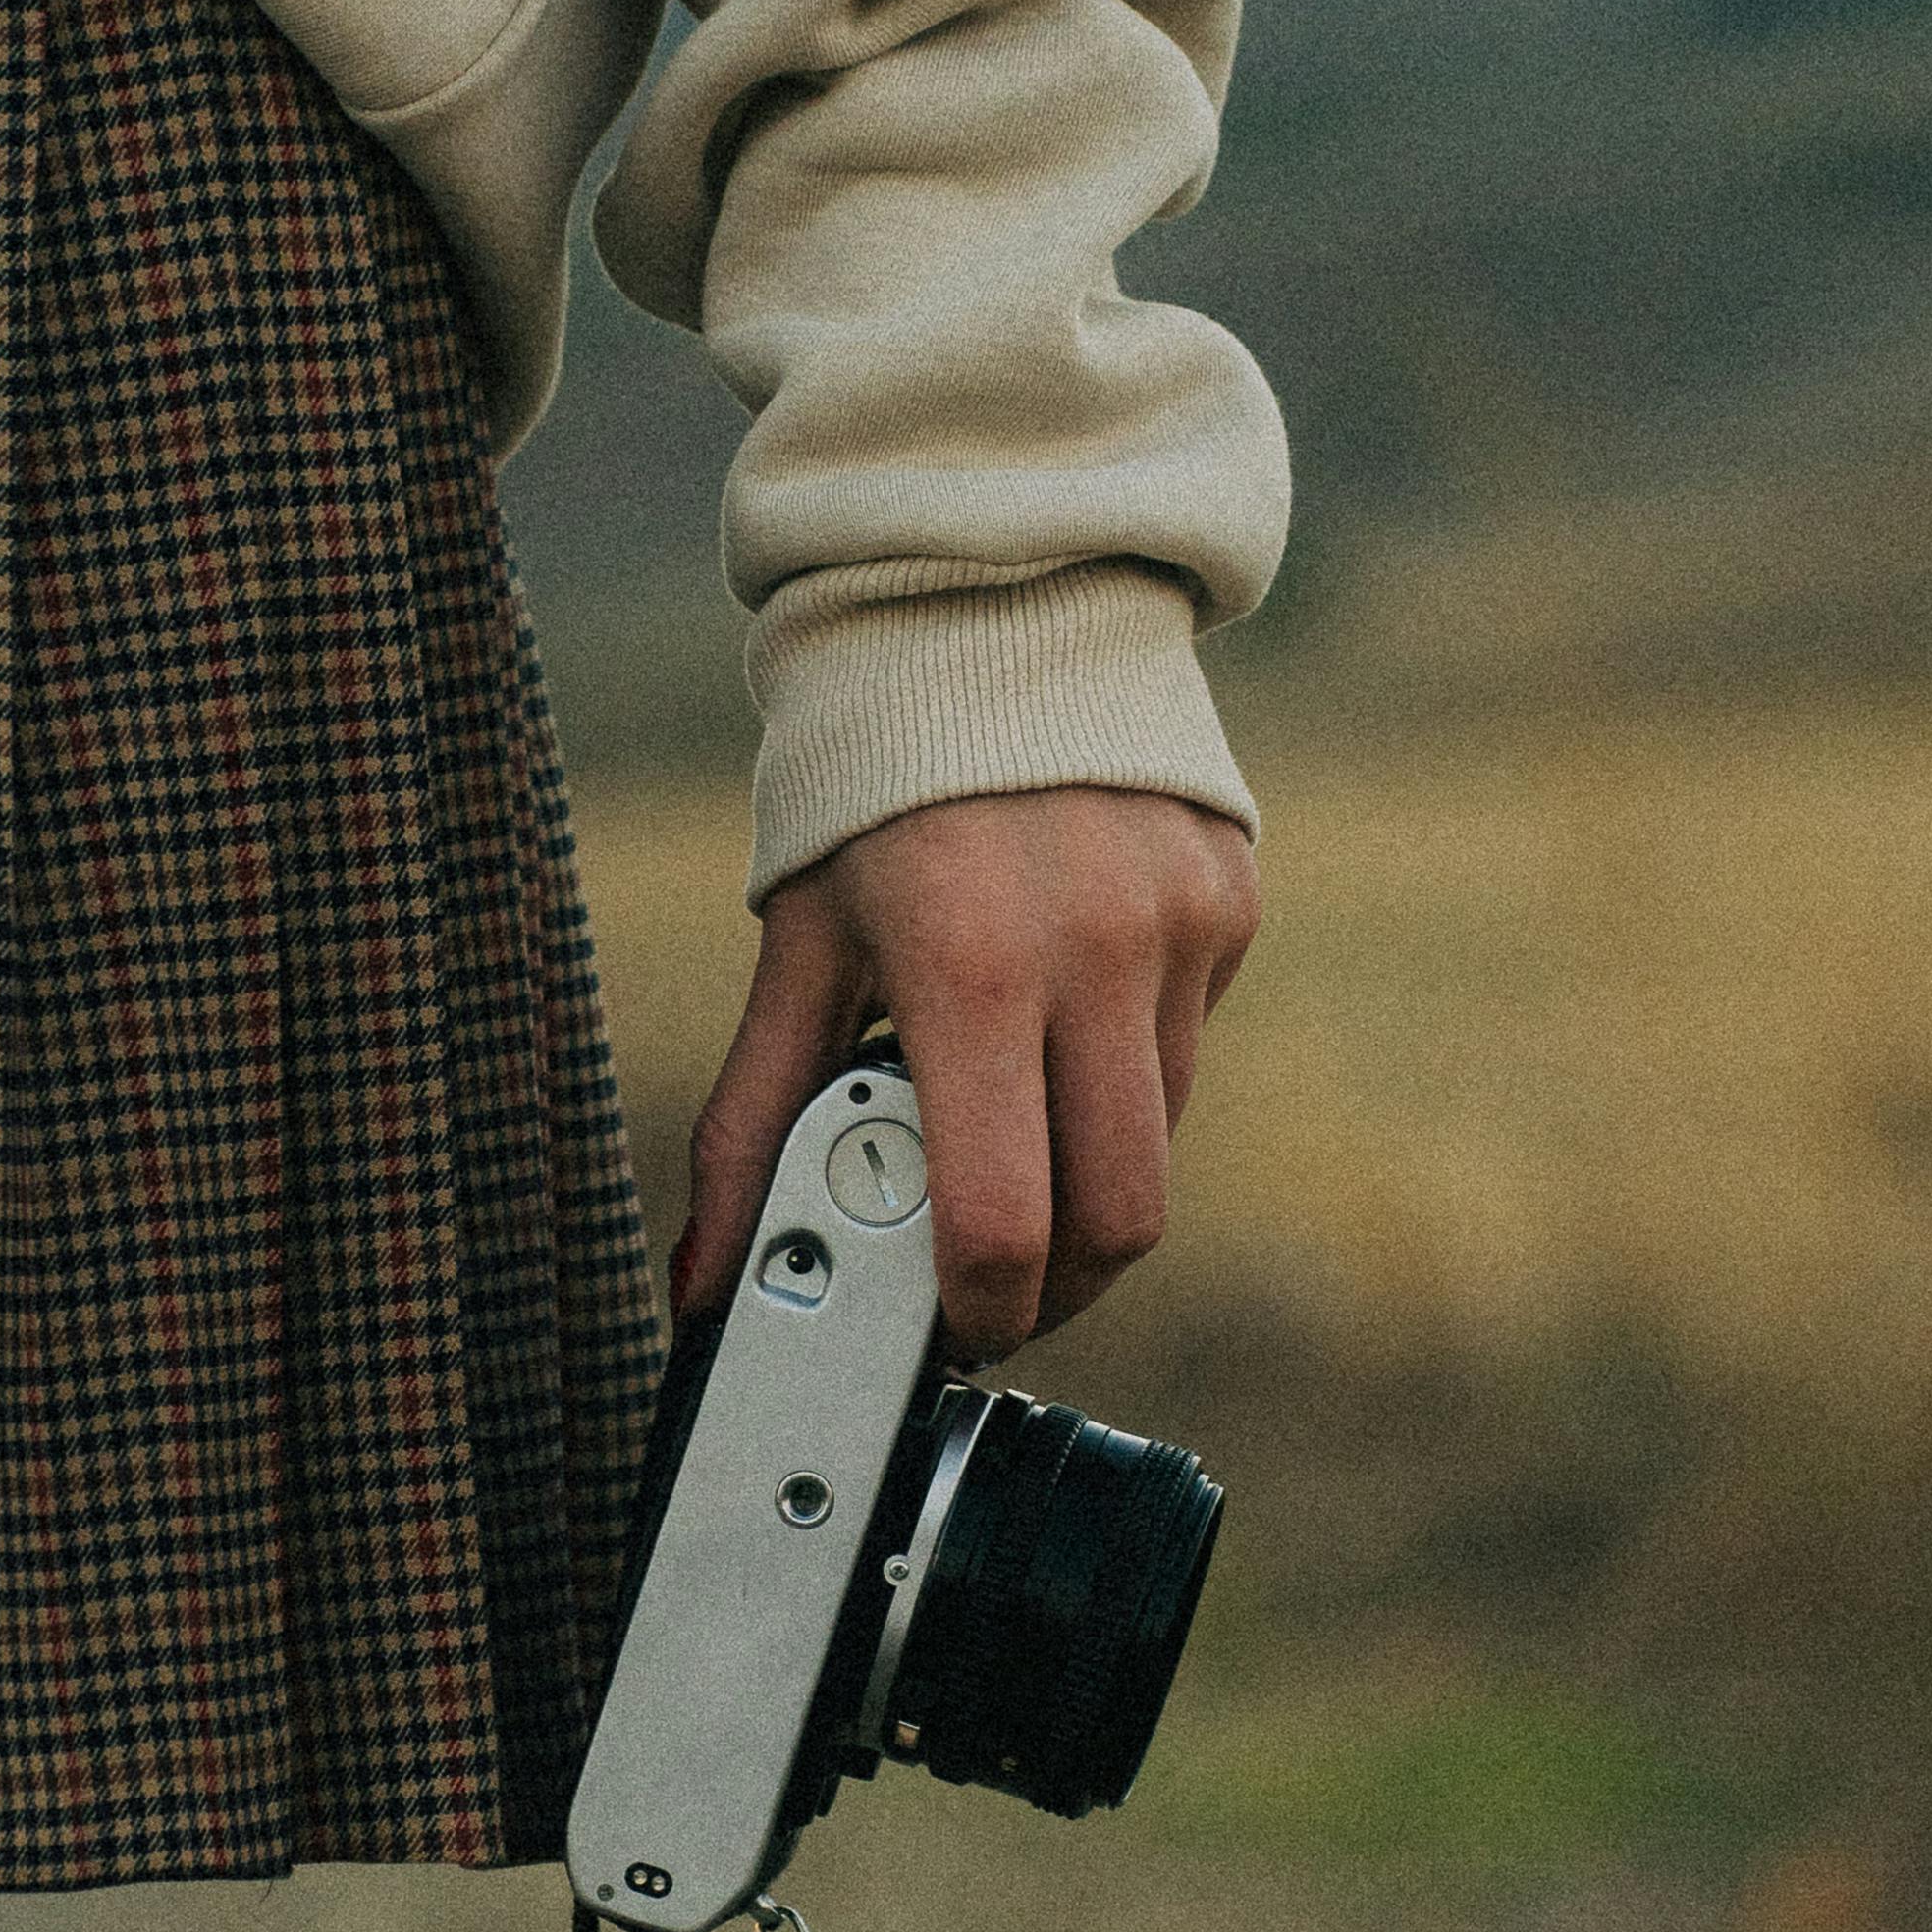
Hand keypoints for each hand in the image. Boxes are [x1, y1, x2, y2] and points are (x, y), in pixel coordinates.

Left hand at [675, 786, 1260, 1357]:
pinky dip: (1125, 1074)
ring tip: (1014, 1143)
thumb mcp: (798, 946)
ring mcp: (1179, 925)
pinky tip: (1064, 1020)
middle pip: (1122, 1217)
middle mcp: (1095, 949)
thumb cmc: (871, 785)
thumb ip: (751, 1124)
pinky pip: (1186, 1046)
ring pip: (1162, 1142)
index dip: (983, 1310)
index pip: (1004, 1219)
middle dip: (1059, 1284)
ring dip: (1092, 1184)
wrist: (992, 603)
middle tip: (997, 1287)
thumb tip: (702, 1283)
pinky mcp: (1230, 903)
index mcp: (968, 968)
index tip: (952, 1328)